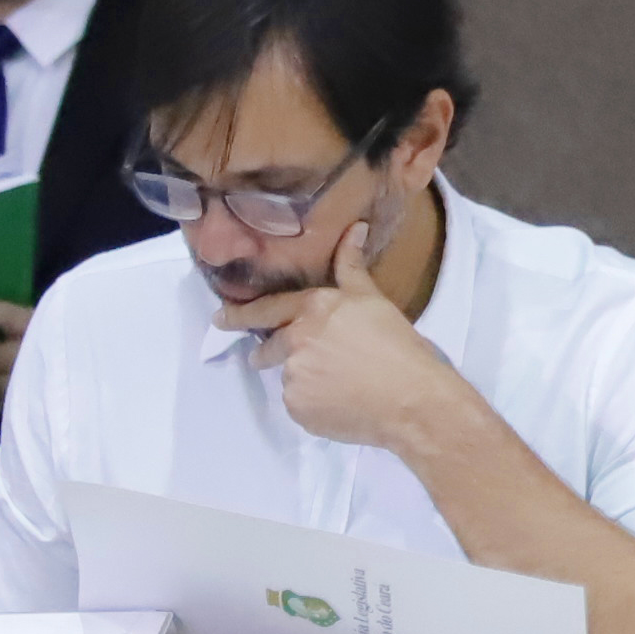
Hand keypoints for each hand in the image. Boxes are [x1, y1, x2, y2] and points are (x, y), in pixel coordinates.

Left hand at [217, 225, 461, 449]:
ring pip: (289, 377)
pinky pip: (299, 405)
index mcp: (314, 308)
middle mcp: (296, 339)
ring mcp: (293, 374)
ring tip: (341, 386)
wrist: (413, 400)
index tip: (221, 318)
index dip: (240, 314)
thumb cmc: (400, 347)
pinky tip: (342, 404)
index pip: (267, 309)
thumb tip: (356, 227)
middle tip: (293, 362)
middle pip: (270, 348)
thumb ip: (352, 267)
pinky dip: (315, 405)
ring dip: (306, 380)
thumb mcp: (375, 301)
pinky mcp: (297, 406)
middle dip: (271, 354)